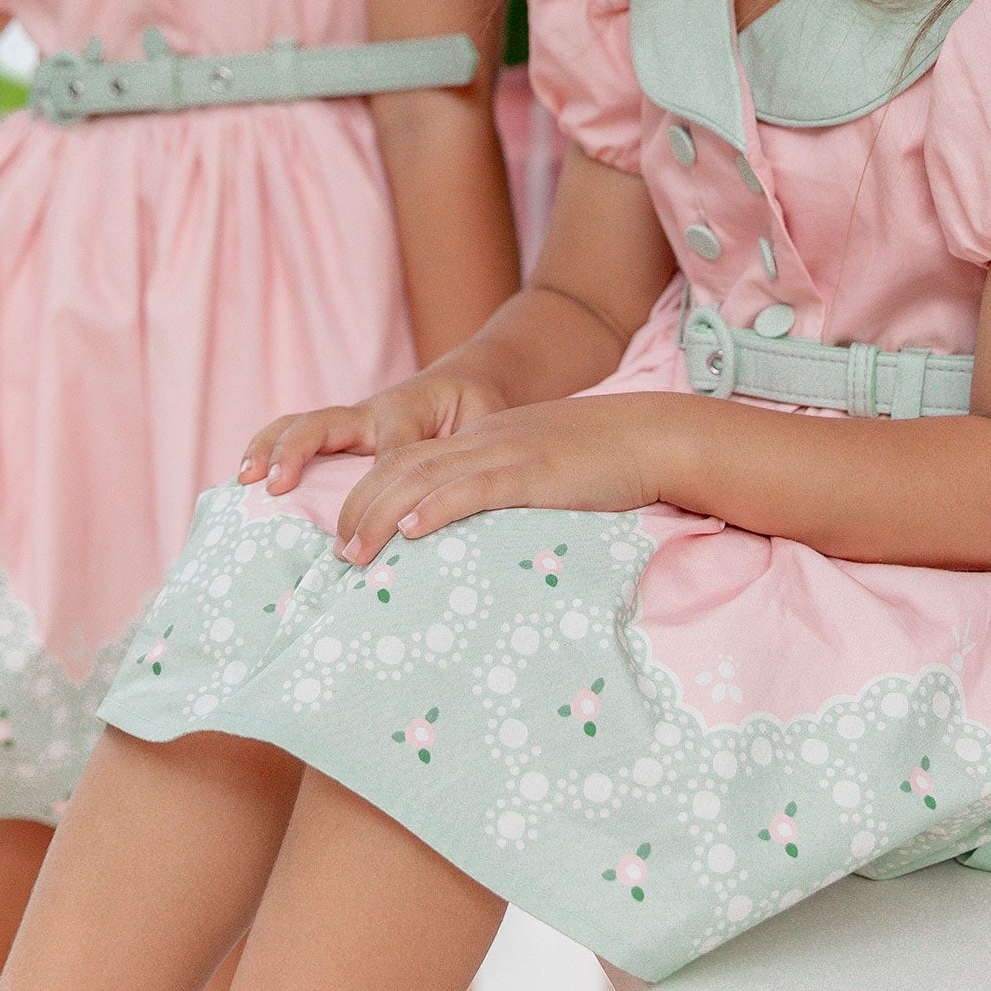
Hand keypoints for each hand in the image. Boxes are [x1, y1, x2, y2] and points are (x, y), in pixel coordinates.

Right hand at [240, 360, 506, 496]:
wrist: (469, 381)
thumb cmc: (479, 410)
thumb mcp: (486, 427)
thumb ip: (473, 456)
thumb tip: (465, 500)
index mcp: (410, 410)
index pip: (390, 453)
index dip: (383, 492)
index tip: (378, 534)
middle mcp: (372, 413)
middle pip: (324, 424)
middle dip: (297, 452)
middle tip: (277, 487)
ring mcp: (351, 423)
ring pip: (301, 425)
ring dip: (270, 450)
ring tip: (247, 481)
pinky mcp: (341, 435)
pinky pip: (298, 435)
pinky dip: (268, 452)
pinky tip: (246, 482)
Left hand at [332, 393, 684, 563]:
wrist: (652, 435)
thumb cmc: (604, 464)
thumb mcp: (540, 472)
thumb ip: (505, 496)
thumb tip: (478, 545)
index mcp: (481, 441)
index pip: (405, 460)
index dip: (368, 493)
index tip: (347, 533)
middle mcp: (482, 442)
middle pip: (399, 468)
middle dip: (360, 510)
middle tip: (338, 555)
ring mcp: (505, 454)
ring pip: (424, 479)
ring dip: (381, 516)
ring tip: (355, 554)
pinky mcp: (533, 473)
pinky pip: (475, 488)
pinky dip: (438, 507)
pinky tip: (414, 531)